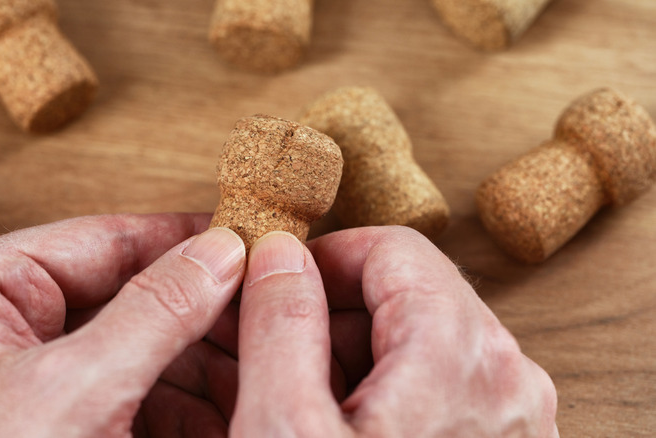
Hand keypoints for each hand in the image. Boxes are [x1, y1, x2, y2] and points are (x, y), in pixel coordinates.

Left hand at [0, 214, 246, 437]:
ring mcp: (21, 370)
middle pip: (124, 292)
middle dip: (198, 317)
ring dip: (198, 365)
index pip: (102, 237)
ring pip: (133, 343)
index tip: (245, 242)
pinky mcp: (50, 415)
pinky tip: (222, 415)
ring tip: (254, 369)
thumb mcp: (77, 391)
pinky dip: (177, 405)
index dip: (182, 241)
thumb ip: (156, 311)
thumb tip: (220, 252)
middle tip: (262, 314)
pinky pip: (125, 388)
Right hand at [231, 228, 558, 436]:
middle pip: (409, 292)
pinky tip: (336, 419)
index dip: (326, 256)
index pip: (396, 249)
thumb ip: (279, 326)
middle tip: (272, 341)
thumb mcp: (285, 430)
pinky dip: (381, 387)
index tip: (277, 279)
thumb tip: (278, 252)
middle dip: (332, 307)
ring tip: (299, 394)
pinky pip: (436, 385)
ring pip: (419, 339)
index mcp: (463, 358)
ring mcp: (506, 415)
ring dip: (352, 350)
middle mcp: (505, 379)